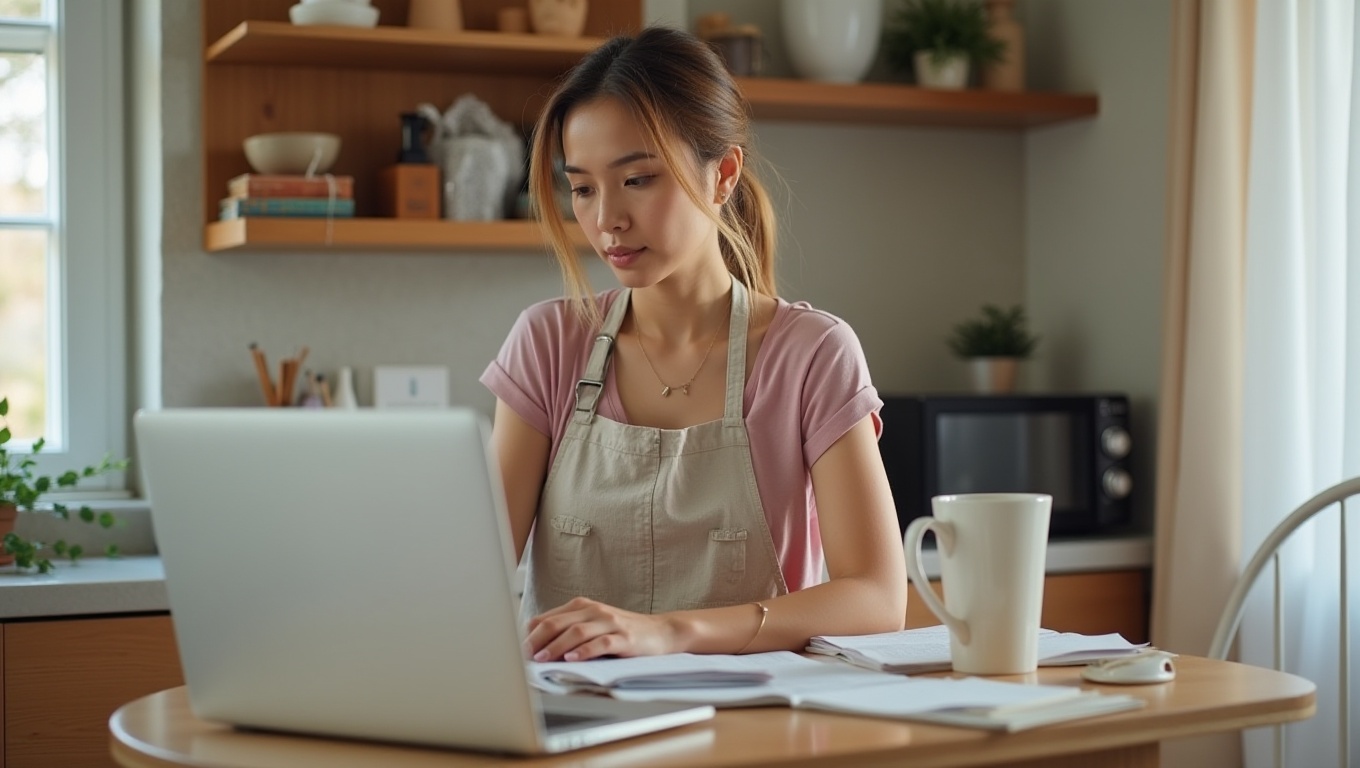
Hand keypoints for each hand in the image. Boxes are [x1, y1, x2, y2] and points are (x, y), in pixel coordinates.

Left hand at [525, 597, 678, 661]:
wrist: (661, 632)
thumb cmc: (622, 632)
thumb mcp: (592, 626)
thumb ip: (567, 630)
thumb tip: (533, 645)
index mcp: (581, 606)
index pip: (546, 618)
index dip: (528, 635)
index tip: (515, 652)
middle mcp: (593, 610)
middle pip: (557, 623)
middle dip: (536, 641)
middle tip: (522, 657)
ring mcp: (609, 622)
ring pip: (576, 632)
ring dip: (555, 646)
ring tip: (542, 659)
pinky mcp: (624, 637)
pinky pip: (601, 643)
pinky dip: (584, 651)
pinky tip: (573, 659)